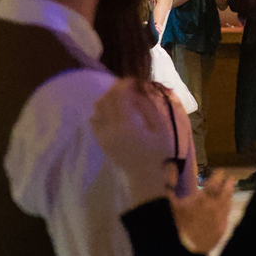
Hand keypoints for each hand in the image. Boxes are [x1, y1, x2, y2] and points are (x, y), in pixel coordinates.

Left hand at [90, 78, 178, 203]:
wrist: (145, 175)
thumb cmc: (158, 152)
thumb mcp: (161, 129)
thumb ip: (149, 108)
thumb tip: (139, 91)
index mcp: (128, 125)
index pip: (119, 96)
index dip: (125, 84)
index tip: (134, 80)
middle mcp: (111, 129)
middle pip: (106, 99)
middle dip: (116, 89)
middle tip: (127, 85)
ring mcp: (104, 135)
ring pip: (98, 108)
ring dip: (107, 98)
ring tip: (119, 97)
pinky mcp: (101, 141)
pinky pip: (94, 120)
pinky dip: (101, 111)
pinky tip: (111, 111)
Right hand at [168, 170, 237, 255]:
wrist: (190, 244)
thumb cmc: (181, 222)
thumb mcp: (173, 203)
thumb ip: (170, 184)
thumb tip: (170, 165)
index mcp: (203, 198)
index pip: (216, 180)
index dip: (219, 174)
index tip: (219, 171)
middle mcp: (215, 205)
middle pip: (227, 188)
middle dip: (229, 181)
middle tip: (229, 177)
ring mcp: (221, 215)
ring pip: (229, 199)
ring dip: (230, 192)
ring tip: (229, 187)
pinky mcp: (224, 223)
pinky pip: (229, 210)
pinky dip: (228, 203)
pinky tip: (226, 202)